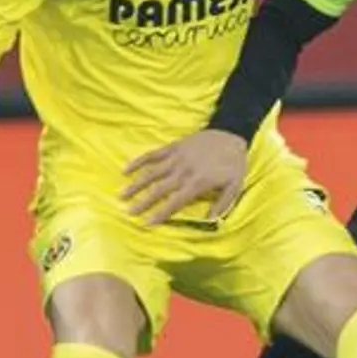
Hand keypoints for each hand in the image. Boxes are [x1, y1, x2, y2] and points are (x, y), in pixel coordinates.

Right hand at [121, 129, 249, 225]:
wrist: (231, 134)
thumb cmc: (234, 164)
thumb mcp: (234, 187)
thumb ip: (221, 205)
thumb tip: (210, 221)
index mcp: (197, 183)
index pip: (175, 202)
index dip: (161, 213)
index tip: (147, 223)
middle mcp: (183, 171)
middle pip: (159, 189)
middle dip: (143, 202)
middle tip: (128, 212)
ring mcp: (177, 157)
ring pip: (152, 172)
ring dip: (136, 184)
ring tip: (122, 195)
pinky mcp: (173, 146)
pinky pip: (153, 154)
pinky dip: (139, 161)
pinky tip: (126, 169)